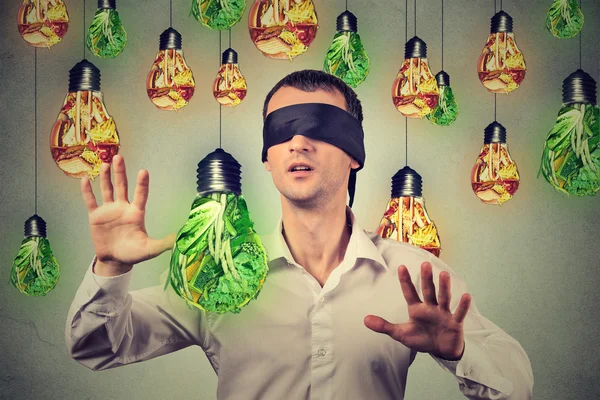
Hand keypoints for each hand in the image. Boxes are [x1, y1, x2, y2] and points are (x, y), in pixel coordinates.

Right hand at [81, 155, 175, 275]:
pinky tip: (85, 179)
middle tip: (119, 157)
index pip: (140, 195)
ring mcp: (109, 210)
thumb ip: (162, 244)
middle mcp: (123, 208)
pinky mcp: (96, 216)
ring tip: (105, 164)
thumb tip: (178, 240)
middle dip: (120, 173)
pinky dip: (87, 191)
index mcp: (136, 213)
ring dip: (105, 177)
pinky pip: (91, 201)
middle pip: (122, 187)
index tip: (143, 171)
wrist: (115, 260)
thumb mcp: (149, 249)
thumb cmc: (134, 253)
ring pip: (107, 190)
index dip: (142, 184)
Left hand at [364, 262, 470, 359]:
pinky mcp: (455, 323)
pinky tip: (466, 295)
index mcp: (417, 308)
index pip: (410, 292)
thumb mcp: (401, 333)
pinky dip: (463, 306)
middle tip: (425, 264)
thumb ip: (384, 326)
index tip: (401, 267)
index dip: (406, 281)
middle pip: (428, 291)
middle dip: (427, 279)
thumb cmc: (422, 338)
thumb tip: (364, 320)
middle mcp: (430, 307)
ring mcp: (443, 314)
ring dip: (444, 287)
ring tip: (444, 274)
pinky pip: (459, 313)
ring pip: (443, 298)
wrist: (441, 350)